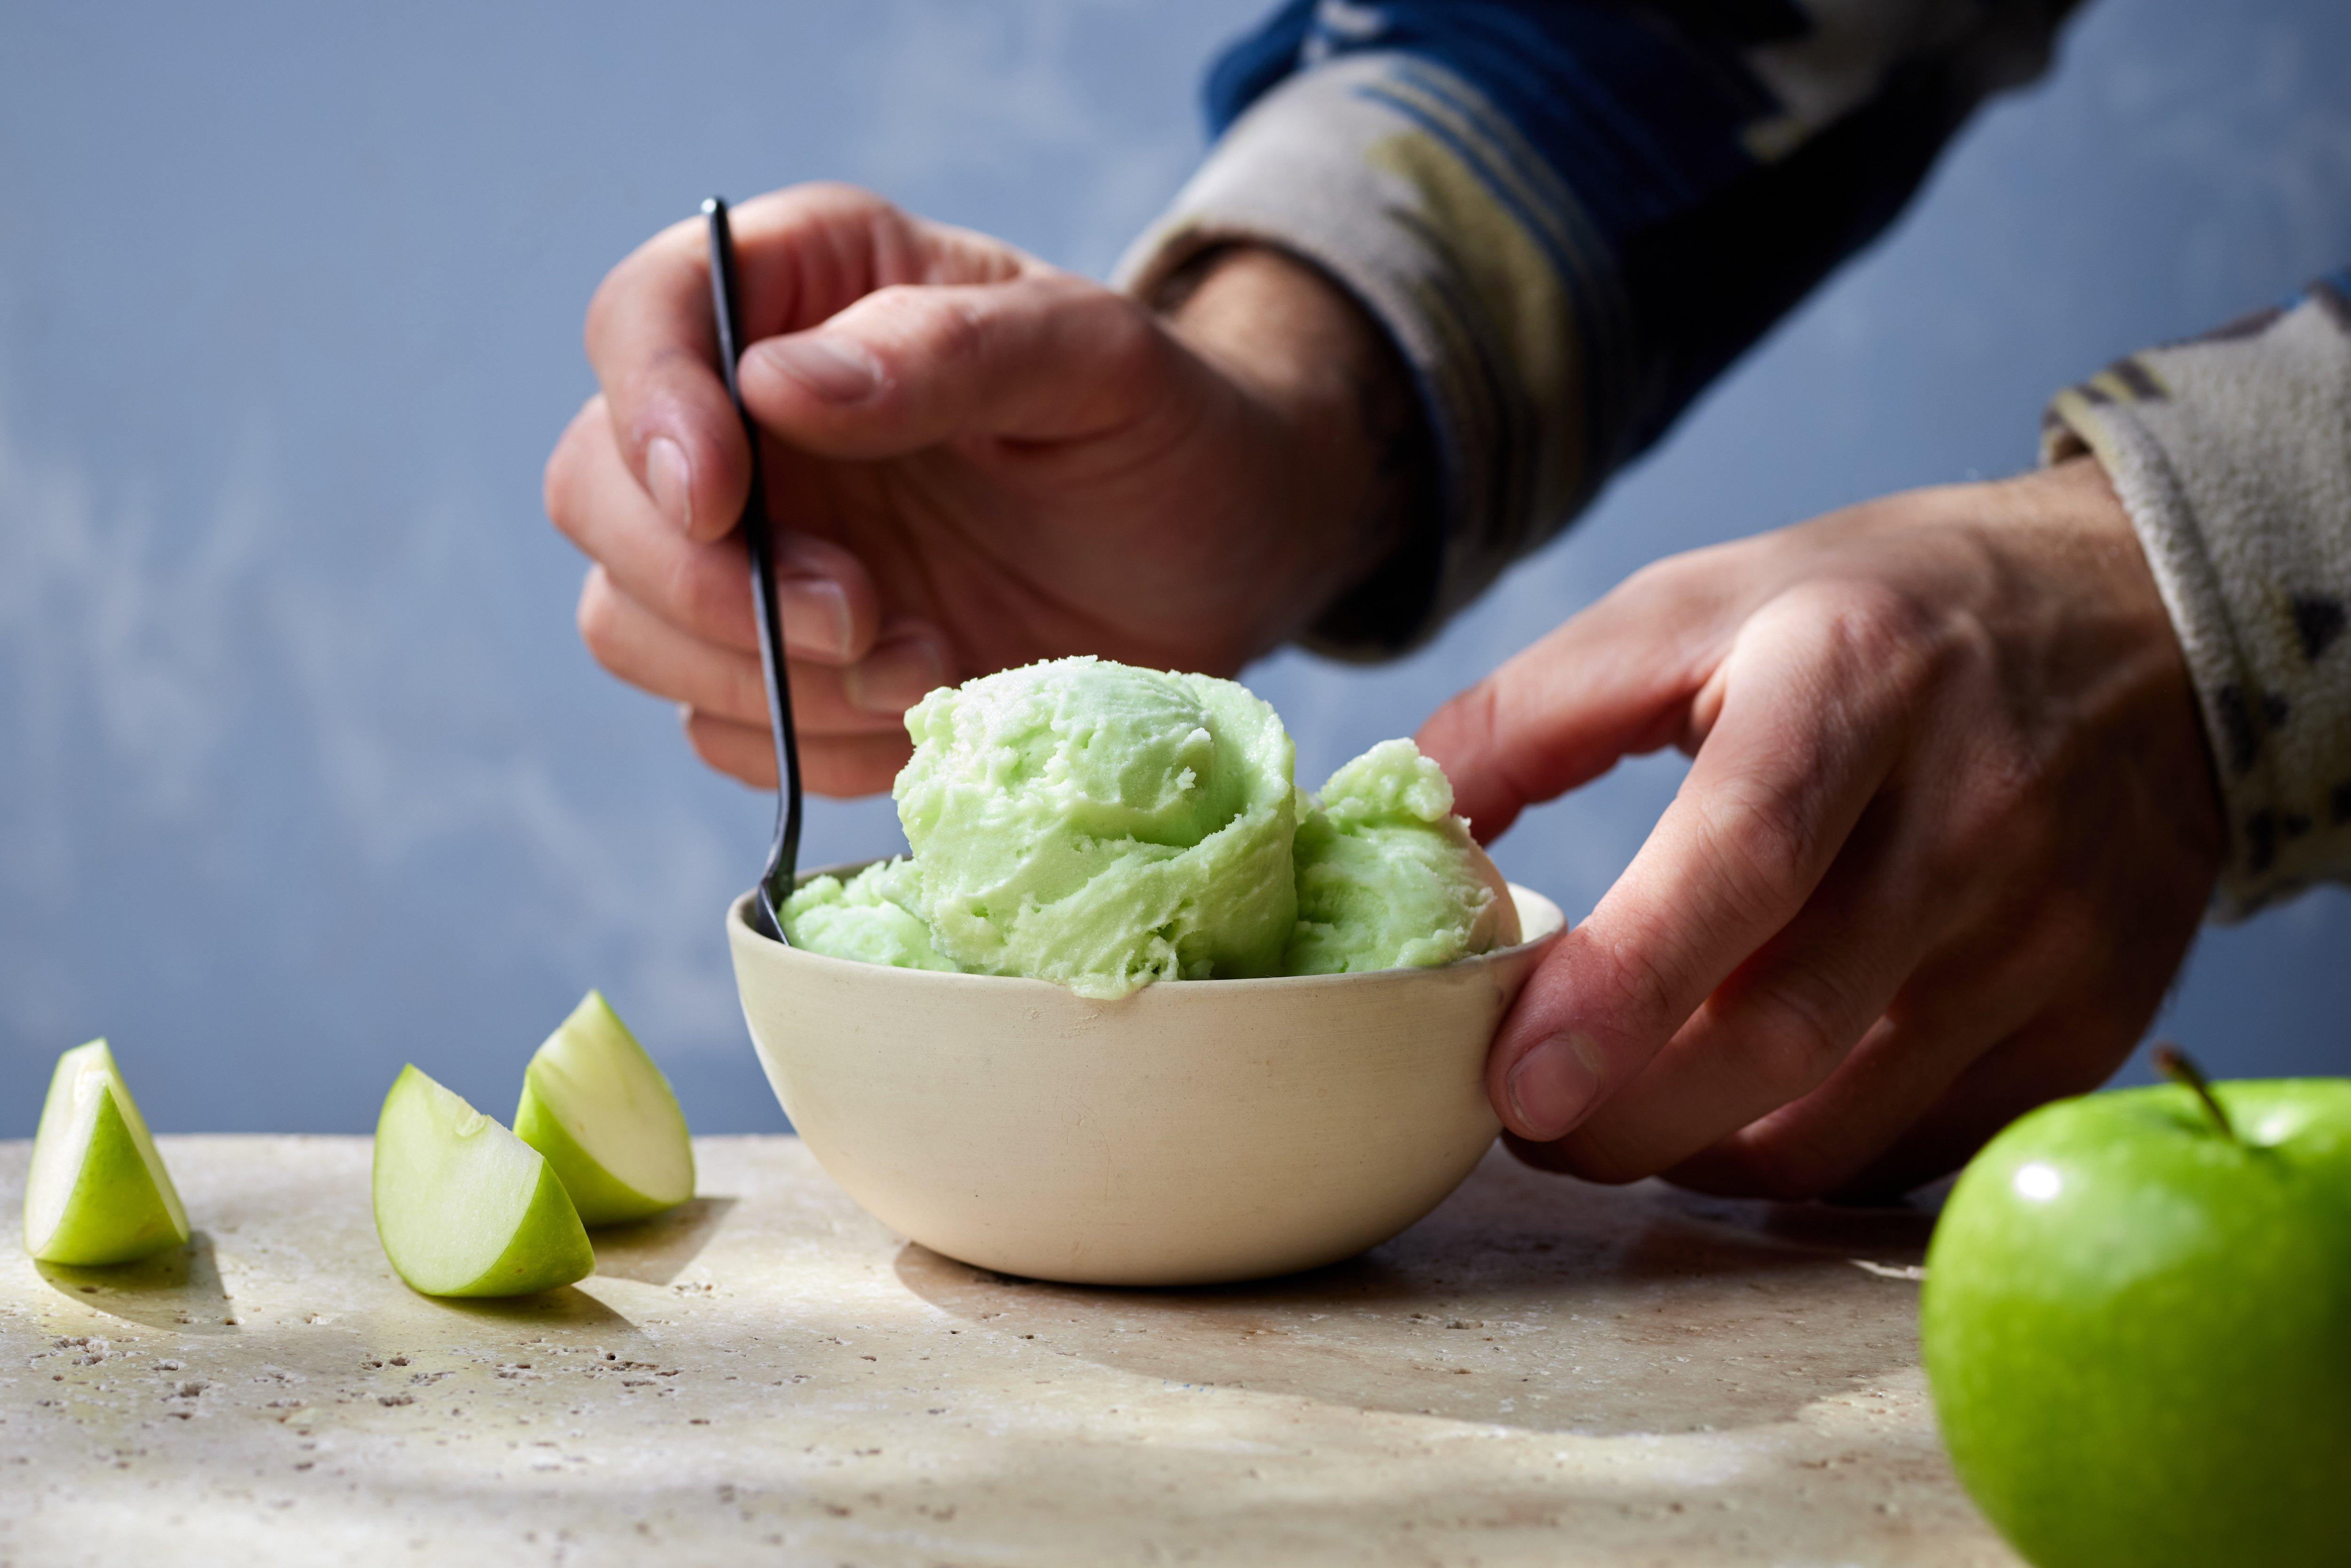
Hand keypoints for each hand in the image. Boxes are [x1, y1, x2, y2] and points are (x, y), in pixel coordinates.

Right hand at [544, 183, 1424, 794]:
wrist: (1222, 561)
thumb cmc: (1168, 433)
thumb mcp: (1100, 362)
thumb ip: (950, 351)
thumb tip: (772, 385)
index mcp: (809, 291)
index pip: (644, 319)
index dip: (650, 410)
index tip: (724, 500)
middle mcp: (748, 420)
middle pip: (596, 489)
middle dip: (707, 581)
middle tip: (863, 619)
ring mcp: (755, 550)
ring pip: (628, 621)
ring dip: (763, 676)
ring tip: (922, 667)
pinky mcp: (780, 667)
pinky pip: (718, 728)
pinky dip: (806, 744)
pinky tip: (922, 710)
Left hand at [1419, 459, 2225, 1198]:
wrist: (2141, 620)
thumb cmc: (1878, 615)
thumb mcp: (1696, 604)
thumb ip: (1533, 712)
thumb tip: (1404, 821)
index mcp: (1851, 687)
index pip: (1739, 864)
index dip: (1621, 990)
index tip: (1516, 1083)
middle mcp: (1966, 820)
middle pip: (1782, 1028)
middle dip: (1623, 1115)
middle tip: (1525, 1115)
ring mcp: (2044, 934)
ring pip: (1840, 1121)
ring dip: (1694, 1151)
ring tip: (1613, 1110)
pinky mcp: (2088, 1017)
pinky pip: (1916, 1146)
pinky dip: (1800, 1157)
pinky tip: (1732, 1113)